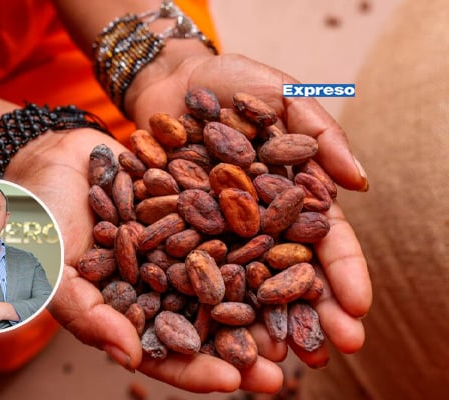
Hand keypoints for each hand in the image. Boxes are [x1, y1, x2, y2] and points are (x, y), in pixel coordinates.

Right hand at [5, 129, 284, 392]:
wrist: (49, 157)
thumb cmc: (41, 220)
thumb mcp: (55, 270)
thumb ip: (89, 314)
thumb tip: (130, 358)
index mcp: (130, 309)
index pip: (166, 351)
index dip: (197, 370)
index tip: (233, 383)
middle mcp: (161, 282)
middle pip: (207, 322)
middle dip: (243, 345)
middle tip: (283, 366)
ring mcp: (179, 245)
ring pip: (227, 276)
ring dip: (261, 296)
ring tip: (299, 312)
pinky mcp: (192, 207)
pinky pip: (228, 223)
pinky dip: (256, 233)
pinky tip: (287, 239)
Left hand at [127, 49, 371, 367]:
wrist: (171, 80)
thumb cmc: (234, 82)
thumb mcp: (284, 93)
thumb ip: (320, 132)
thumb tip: (358, 182)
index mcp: (291, 195)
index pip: (324, 241)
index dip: (342, 275)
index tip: (357, 310)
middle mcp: (256, 222)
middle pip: (285, 274)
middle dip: (306, 315)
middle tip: (321, 356)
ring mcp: (216, 229)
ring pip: (240, 283)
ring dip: (256, 323)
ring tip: (268, 362)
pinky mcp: (175, 229)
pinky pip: (188, 267)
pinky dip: (200, 298)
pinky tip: (208, 331)